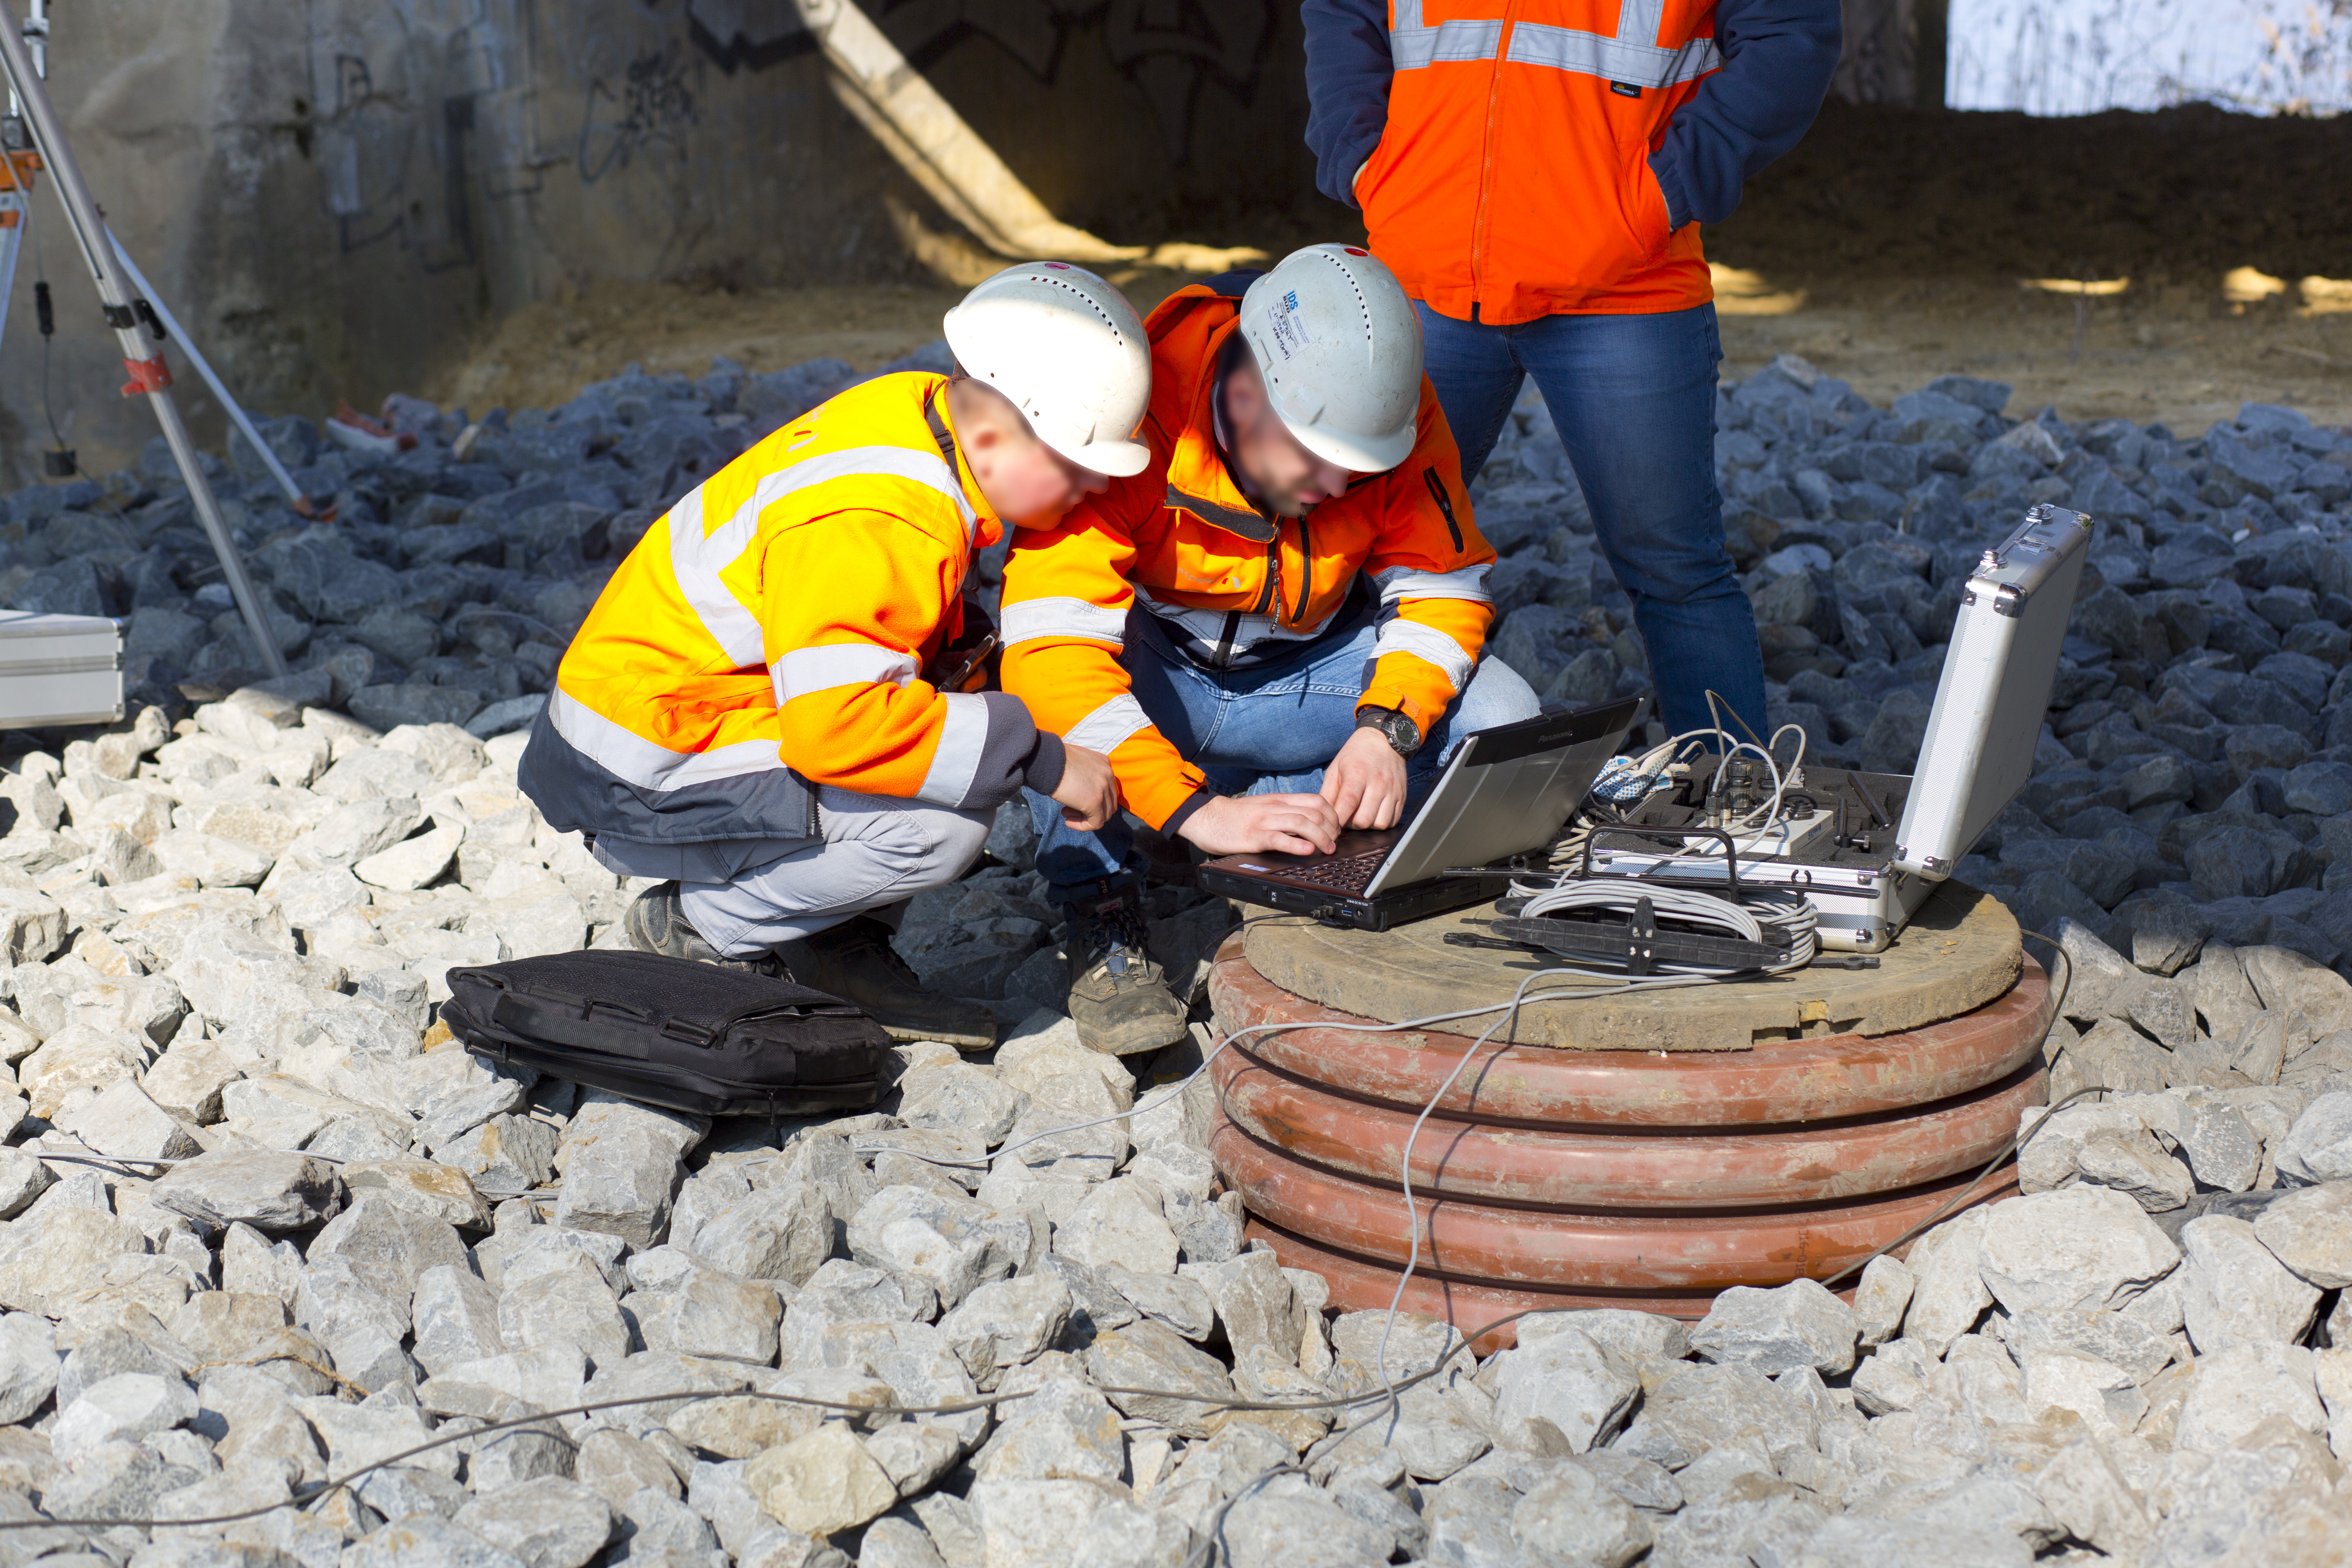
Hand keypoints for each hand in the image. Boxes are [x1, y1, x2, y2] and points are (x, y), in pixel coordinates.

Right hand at [1050, 743, 1119, 831]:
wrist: (1045, 760)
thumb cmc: (1052, 761)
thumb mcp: (1075, 763)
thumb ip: (1084, 775)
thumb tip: (1081, 791)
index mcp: (1104, 763)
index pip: (1108, 789)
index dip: (1093, 799)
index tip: (1075, 799)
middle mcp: (1108, 774)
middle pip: (1109, 803)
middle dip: (1091, 810)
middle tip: (1070, 808)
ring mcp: (1103, 788)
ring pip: (1105, 815)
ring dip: (1085, 818)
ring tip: (1066, 813)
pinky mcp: (1095, 802)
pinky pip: (1096, 823)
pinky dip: (1082, 826)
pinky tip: (1068, 821)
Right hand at [1175, 792, 1339, 857]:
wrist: (1207, 817)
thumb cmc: (1236, 816)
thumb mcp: (1265, 807)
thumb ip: (1285, 812)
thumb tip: (1310, 825)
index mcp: (1280, 800)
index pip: (1317, 800)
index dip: (1333, 815)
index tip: (1335, 830)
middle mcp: (1276, 807)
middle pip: (1314, 812)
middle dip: (1331, 829)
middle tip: (1334, 844)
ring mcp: (1265, 821)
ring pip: (1302, 823)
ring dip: (1320, 838)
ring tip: (1327, 850)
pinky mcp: (1254, 836)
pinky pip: (1280, 838)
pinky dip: (1297, 845)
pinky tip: (1307, 851)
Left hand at [1321, 727, 1409, 830]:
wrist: (1384, 740)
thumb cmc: (1355, 755)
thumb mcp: (1335, 769)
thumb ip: (1327, 793)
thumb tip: (1323, 815)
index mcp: (1358, 775)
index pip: (1348, 804)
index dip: (1338, 820)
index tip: (1333, 824)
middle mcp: (1378, 783)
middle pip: (1364, 820)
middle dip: (1352, 824)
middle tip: (1347, 816)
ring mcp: (1393, 790)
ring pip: (1380, 824)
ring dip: (1368, 825)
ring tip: (1361, 814)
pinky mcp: (1402, 796)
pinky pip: (1393, 821)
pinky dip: (1382, 822)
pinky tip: (1374, 813)